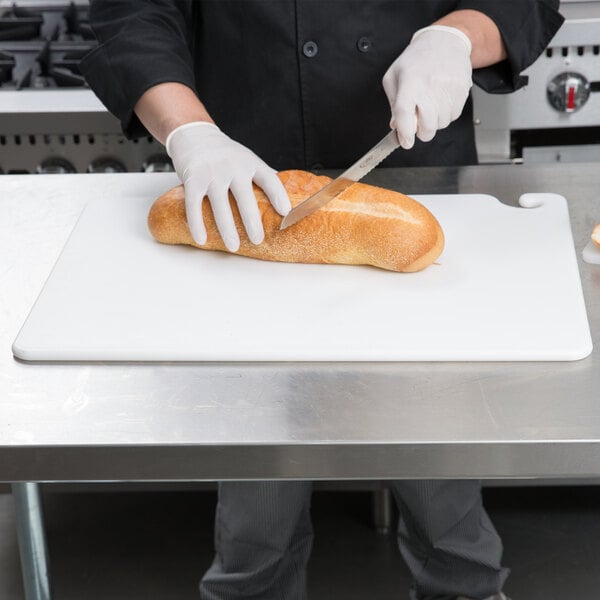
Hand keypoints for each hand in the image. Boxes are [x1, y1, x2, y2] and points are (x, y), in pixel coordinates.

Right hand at [165, 122, 290, 251]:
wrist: (196, 136)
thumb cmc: (227, 155)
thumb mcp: (248, 160)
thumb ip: (264, 179)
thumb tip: (287, 201)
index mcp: (251, 164)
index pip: (269, 179)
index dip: (279, 195)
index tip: (286, 213)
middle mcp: (233, 167)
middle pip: (244, 196)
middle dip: (251, 220)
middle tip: (258, 239)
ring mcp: (212, 173)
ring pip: (220, 204)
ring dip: (226, 228)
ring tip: (234, 246)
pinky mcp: (193, 179)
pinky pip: (194, 204)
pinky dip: (197, 224)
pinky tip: (202, 239)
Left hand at [382, 25, 472, 149]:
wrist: (445, 41)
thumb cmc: (416, 60)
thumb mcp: (394, 76)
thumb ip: (393, 103)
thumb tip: (396, 126)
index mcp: (410, 81)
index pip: (405, 113)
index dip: (405, 133)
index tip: (406, 142)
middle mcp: (430, 85)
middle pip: (427, 126)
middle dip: (422, 133)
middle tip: (418, 127)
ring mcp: (448, 88)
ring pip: (441, 124)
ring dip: (434, 123)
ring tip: (430, 108)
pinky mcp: (462, 90)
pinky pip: (453, 116)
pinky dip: (445, 116)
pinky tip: (440, 103)